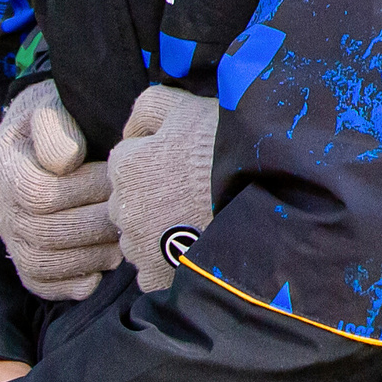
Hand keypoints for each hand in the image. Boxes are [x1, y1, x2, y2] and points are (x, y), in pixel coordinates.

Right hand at [0, 83, 117, 299]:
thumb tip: (67, 161)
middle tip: (129, 213)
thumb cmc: (52, 121)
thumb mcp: (50, 108)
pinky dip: (69, 284)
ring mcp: (11, 236)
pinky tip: (99, 273)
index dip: (84, 188)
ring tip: (123, 242)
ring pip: (43, 261)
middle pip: (46, 232)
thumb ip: (57, 129)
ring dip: (89, 256)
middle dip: (95, 224)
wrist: (32, 138)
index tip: (114, 174)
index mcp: (7, 170)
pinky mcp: (24, 256)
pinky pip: (39, 282)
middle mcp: (2, 208)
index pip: (42, 193)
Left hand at [109, 86, 220, 292]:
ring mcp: (138, 245)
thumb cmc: (221, 146)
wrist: (259, 193)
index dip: (155, 157)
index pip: (128, 159)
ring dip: (156, 229)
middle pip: (130, 200)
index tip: (182, 161)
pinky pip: (151, 270)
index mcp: (125, 165)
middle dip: (150, 195)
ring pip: (137, 236)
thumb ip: (148, 107)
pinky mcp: (156, 274)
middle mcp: (122, 207)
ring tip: (195, 220)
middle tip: (190, 191)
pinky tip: (193, 248)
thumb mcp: (184, 107)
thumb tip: (131, 128)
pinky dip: (166, 262)